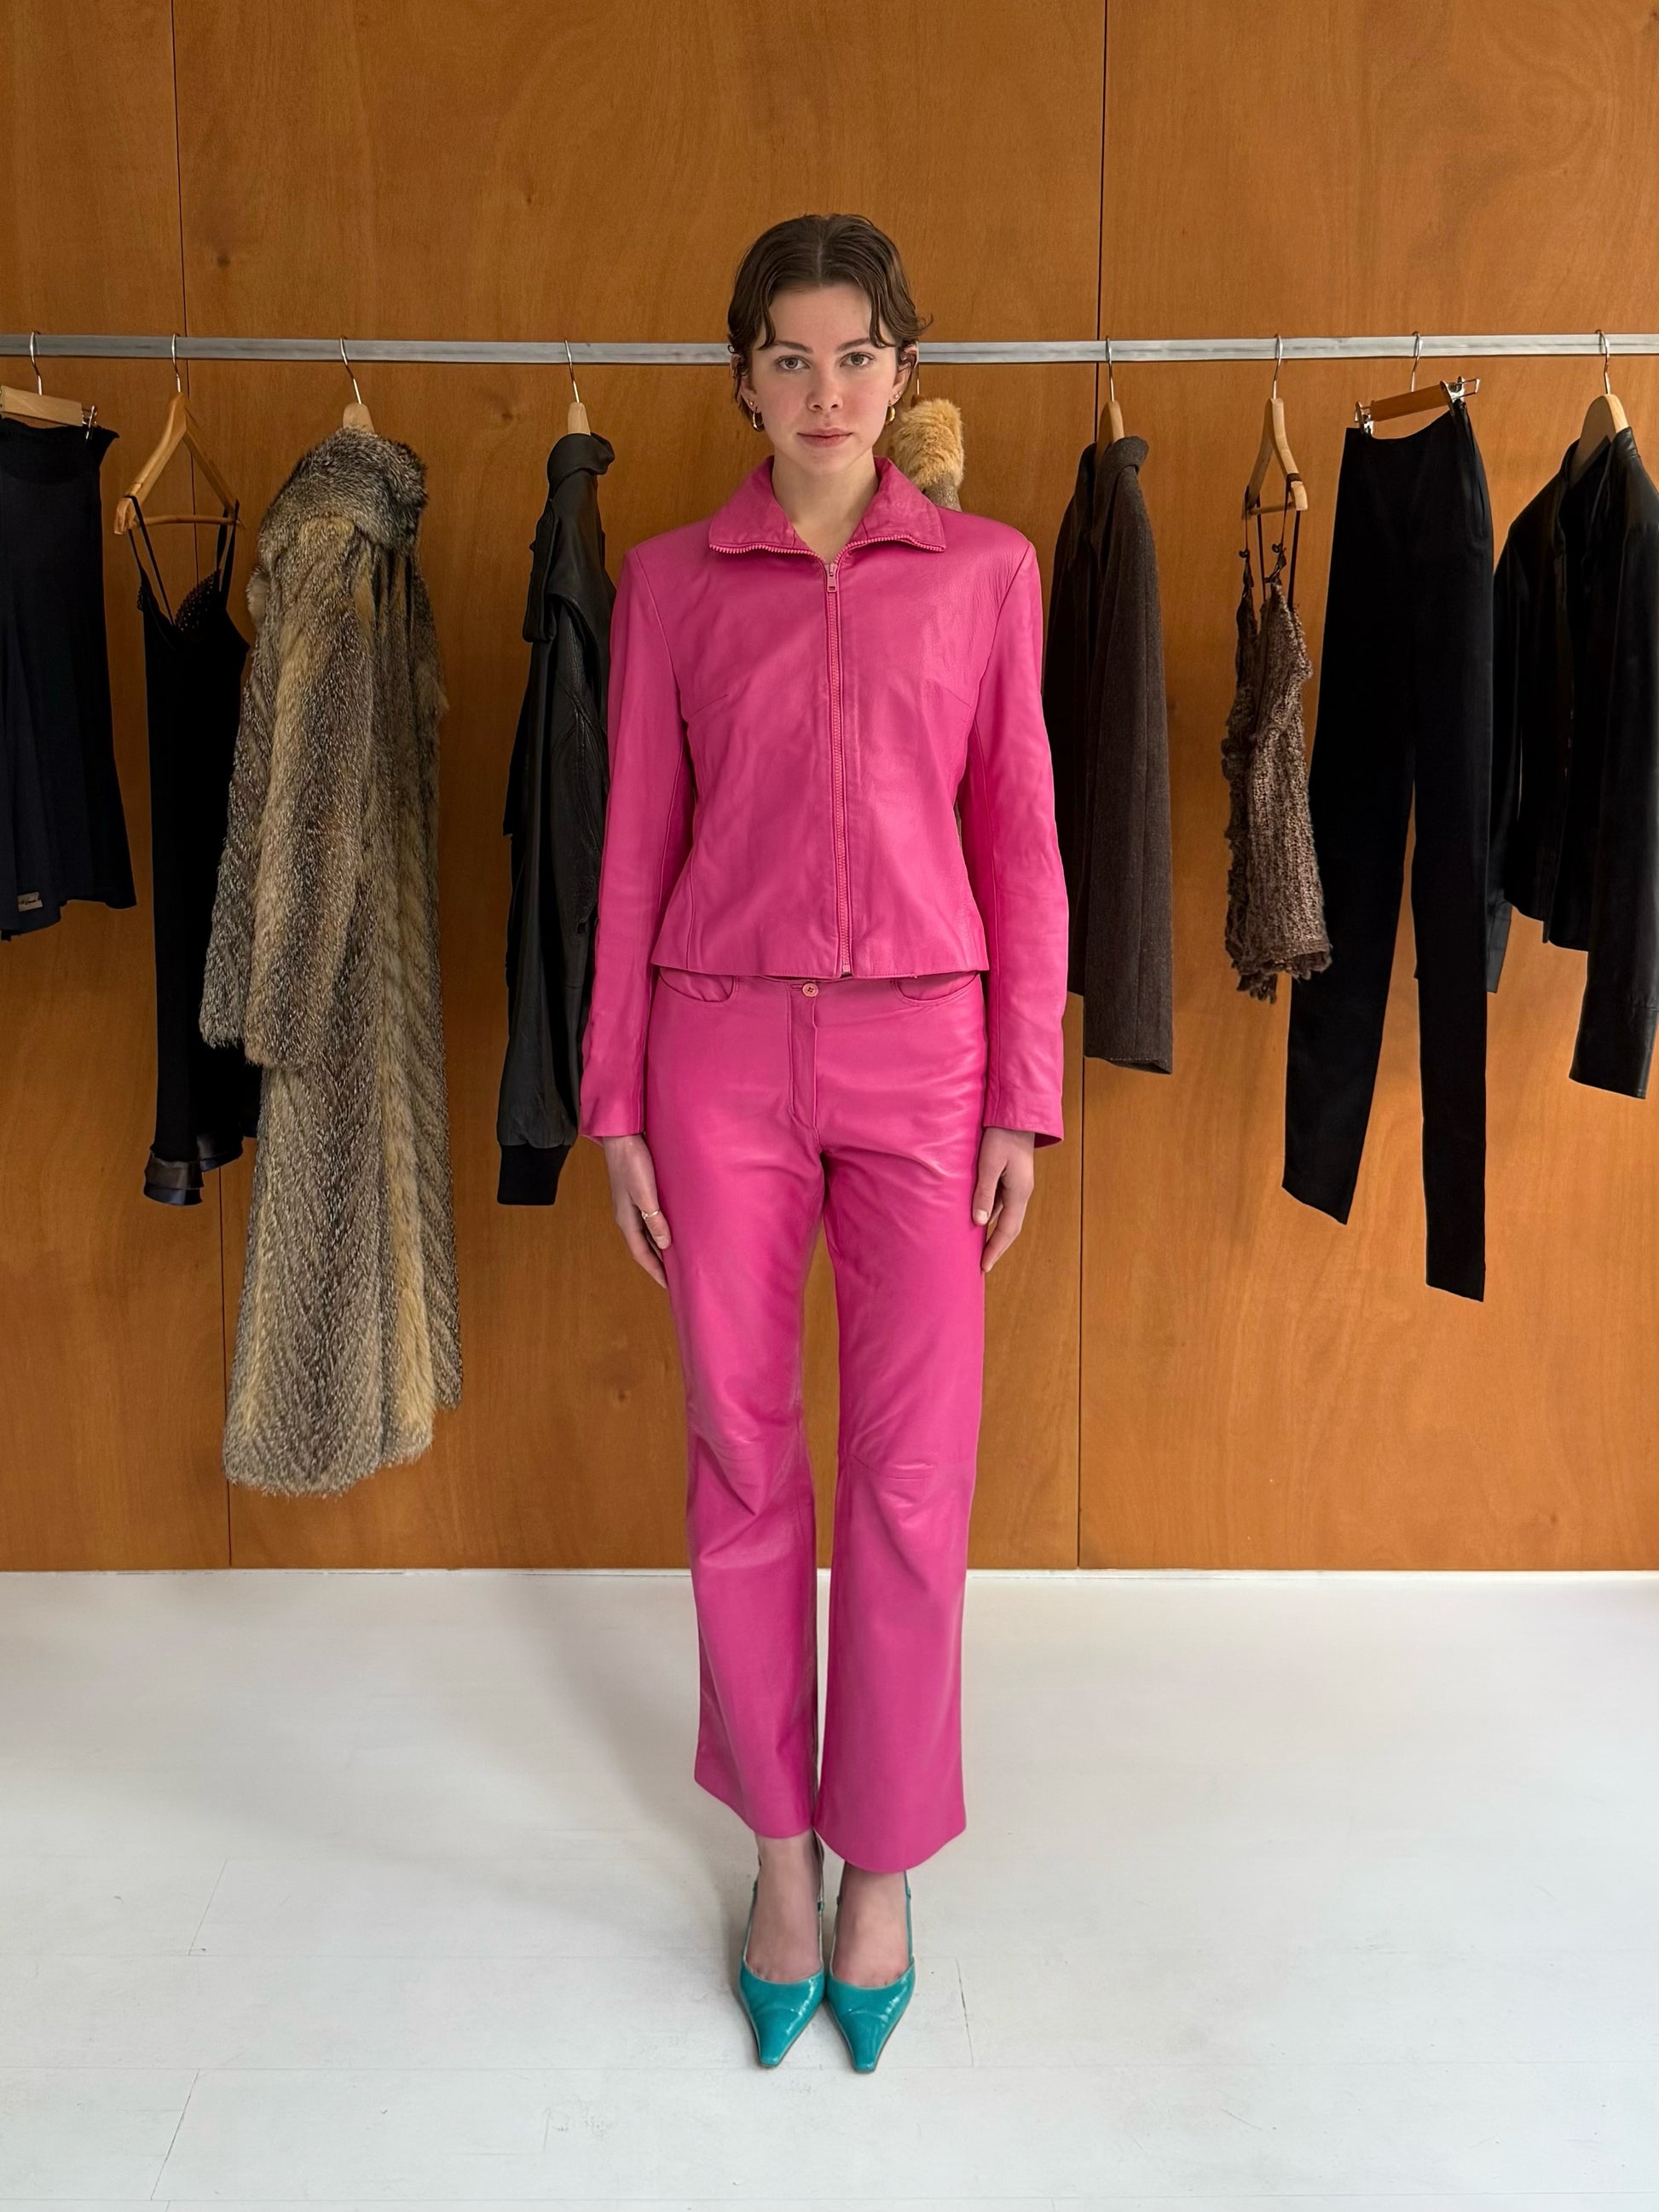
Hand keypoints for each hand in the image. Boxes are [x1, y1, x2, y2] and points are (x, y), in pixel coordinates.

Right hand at [601, 1133, 670, 1287]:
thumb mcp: (646, 1193)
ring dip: (659, 1247)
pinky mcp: (637, 1194)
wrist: (621, 1136)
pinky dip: (659, 1230)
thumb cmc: (633, 1162)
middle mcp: (627, 1216)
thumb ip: (654, 1219)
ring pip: (646, 1234)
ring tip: (675, 1258)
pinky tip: (670, 1229)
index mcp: (626, 1219)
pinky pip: (649, 1220)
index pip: (642, 1253)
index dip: (655, 1271)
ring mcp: (630, 1205)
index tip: (669, 1286)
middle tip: (675, 1276)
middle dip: (657, 1263)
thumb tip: (665, 1244)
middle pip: (643, 1247)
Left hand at [972, 1126, 1035, 1272]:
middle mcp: (1021, 1192)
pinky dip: (992, 1216)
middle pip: (1010, 1227)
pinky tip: (980, 1219)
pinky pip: (1002, 1203)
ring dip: (995, 1233)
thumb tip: (980, 1222)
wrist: (1017, 1114)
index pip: (1007, 1229)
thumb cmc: (1001, 1135)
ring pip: (1006, 1216)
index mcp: (1019, 1192)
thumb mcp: (989, 1164)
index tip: (984, 1267)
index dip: (995, 1250)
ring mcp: (1018, 1185)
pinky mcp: (1012, 1178)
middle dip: (997, 1247)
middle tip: (983, 1264)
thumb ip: (984, 1192)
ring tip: (979, 1247)